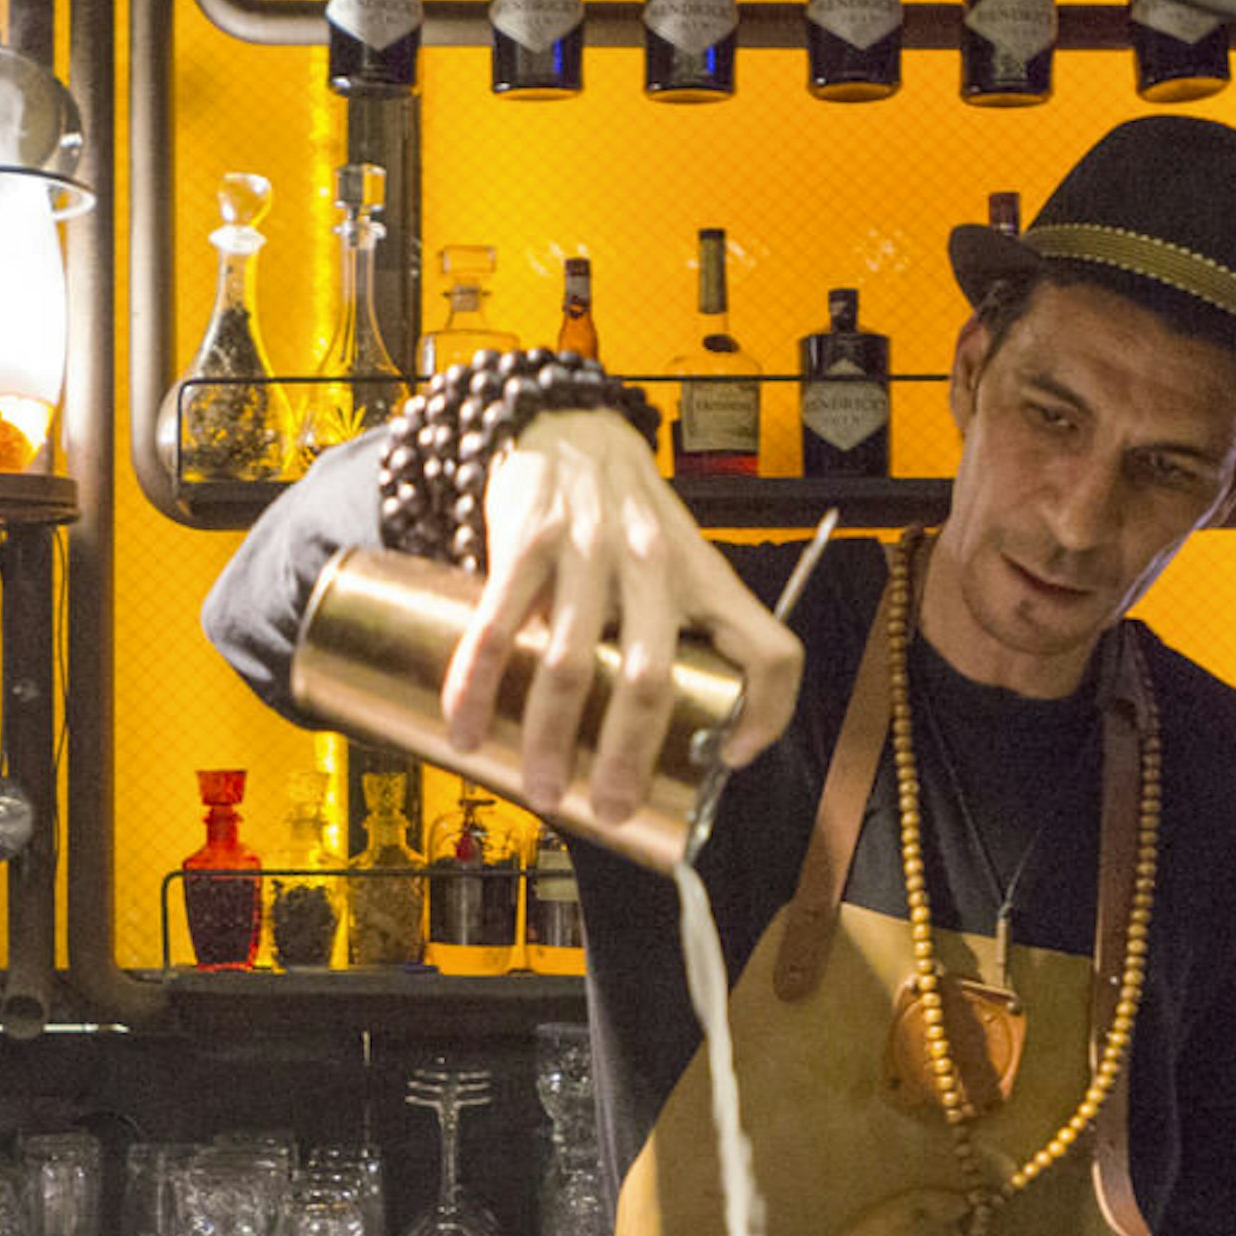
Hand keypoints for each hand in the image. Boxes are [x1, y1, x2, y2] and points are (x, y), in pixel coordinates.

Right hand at [441, 406, 805, 825]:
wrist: (570, 425)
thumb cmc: (627, 512)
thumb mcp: (679, 560)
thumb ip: (679, 632)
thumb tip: (661, 735)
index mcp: (705, 580)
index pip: (768, 651)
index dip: (766, 716)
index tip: (730, 759)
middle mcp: (655, 567)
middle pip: (651, 679)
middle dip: (627, 759)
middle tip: (609, 811)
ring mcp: (589, 553)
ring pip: (570, 665)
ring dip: (551, 740)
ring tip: (539, 789)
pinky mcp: (528, 542)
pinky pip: (500, 629)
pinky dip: (477, 689)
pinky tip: (468, 730)